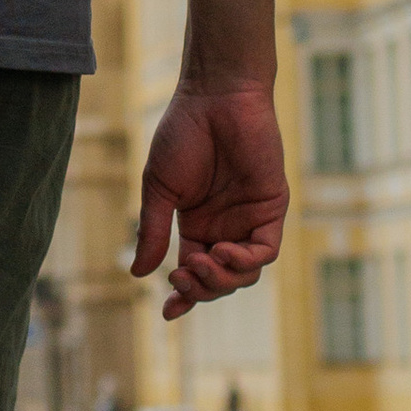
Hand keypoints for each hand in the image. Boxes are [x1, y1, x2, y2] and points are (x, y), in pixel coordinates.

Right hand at [132, 79, 288, 318]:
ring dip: (222, 280)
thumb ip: (152, 232)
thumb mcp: (159, 189)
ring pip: (244, 274)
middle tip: (181, 275)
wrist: (214, 97)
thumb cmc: (183, 135)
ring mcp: (249, 219)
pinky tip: (223, 253)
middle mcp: (225, 227)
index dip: (183, 297)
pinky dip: (245, 261)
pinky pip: (265, 251)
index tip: (168, 313)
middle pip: (219, 281)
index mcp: (196, 225)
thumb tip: (139, 274)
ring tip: (200, 263)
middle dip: (201, 289)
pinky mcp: (271, 207)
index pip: (193, 273)